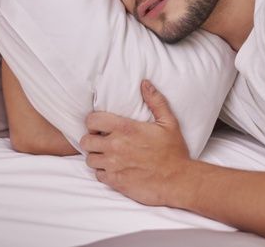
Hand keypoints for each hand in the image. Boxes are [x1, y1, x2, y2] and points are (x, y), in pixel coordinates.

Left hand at [80, 80, 190, 205]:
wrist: (178, 180)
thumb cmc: (174, 151)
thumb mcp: (169, 122)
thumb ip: (155, 101)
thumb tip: (145, 83)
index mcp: (126, 129)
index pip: (92, 120)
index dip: (94, 122)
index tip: (102, 125)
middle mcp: (115, 146)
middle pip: (86, 140)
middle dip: (93, 139)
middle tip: (103, 141)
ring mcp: (113, 165)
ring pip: (90, 159)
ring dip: (97, 156)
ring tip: (109, 155)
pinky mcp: (115, 181)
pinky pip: (98, 174)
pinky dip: (103, 171)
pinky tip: (115, 168)